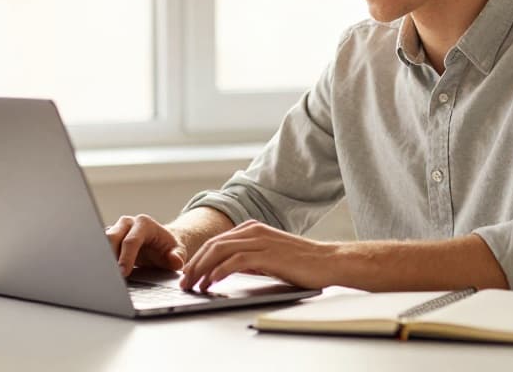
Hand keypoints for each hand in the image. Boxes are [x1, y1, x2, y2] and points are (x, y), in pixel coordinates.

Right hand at [107, 214, 186, 276]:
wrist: (161, 244)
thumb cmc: (168, 248)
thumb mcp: (178, 252)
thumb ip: (177, 256)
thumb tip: (175, 261)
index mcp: (144, 223)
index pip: (131, 240)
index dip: (126, 257)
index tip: (123, 273)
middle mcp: (128, 223)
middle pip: (111, 237)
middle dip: (109, 256)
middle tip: (109, 276)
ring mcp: (116, 229)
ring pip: (102, 241)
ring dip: (102, 258)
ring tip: (104, 275)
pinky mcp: (109, 238)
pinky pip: (99, 247)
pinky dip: (100, 259)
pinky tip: (102, 272)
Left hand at [179, 220, 337, 291]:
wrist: (328, 261)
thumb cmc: (302, 262)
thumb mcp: (269, 256)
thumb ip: (249, 258)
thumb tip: (227, 269)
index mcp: (253, 228)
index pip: (216, 241)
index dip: (199, 258)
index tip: (189, 273)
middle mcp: (253, 230)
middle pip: (213, 244)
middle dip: (195, 264)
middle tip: (185, 281)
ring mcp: (260, 240)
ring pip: (219, 250)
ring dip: (202, 269)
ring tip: (194, 285)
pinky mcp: (267, 253)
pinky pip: (235, 261)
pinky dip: (220, 271)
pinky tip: (213, 282)